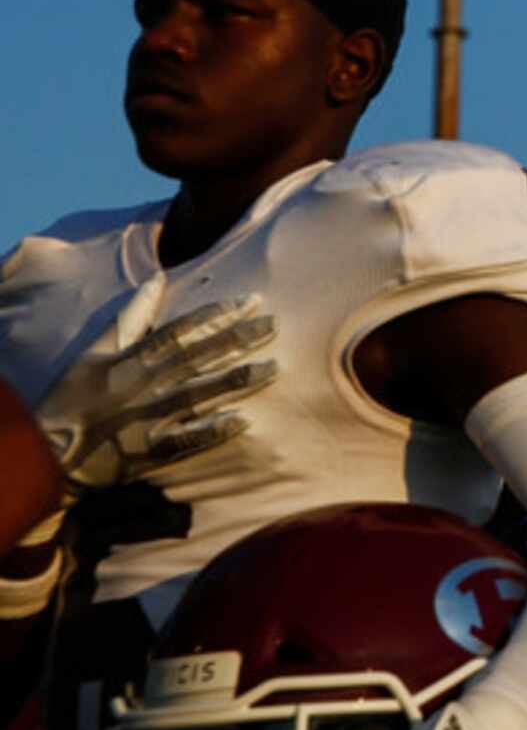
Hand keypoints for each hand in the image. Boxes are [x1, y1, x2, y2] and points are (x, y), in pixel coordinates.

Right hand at [41, 289, 277, 490]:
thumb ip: (130, 317)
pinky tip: (244, 420)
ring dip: (237, 380)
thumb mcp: (94, 352)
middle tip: (275, 324)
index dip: (217, 313)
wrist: (47, 449)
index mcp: (131, 360)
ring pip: (200, 394)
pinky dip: (213, 430)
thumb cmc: (72, 397)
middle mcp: (144, 385)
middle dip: (238, 338)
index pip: (181, 330)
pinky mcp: (148, 451)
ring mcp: (147, 418)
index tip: (251, 300)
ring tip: (274, 368)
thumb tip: (158, 279)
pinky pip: (185, 439)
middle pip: (198, 356)